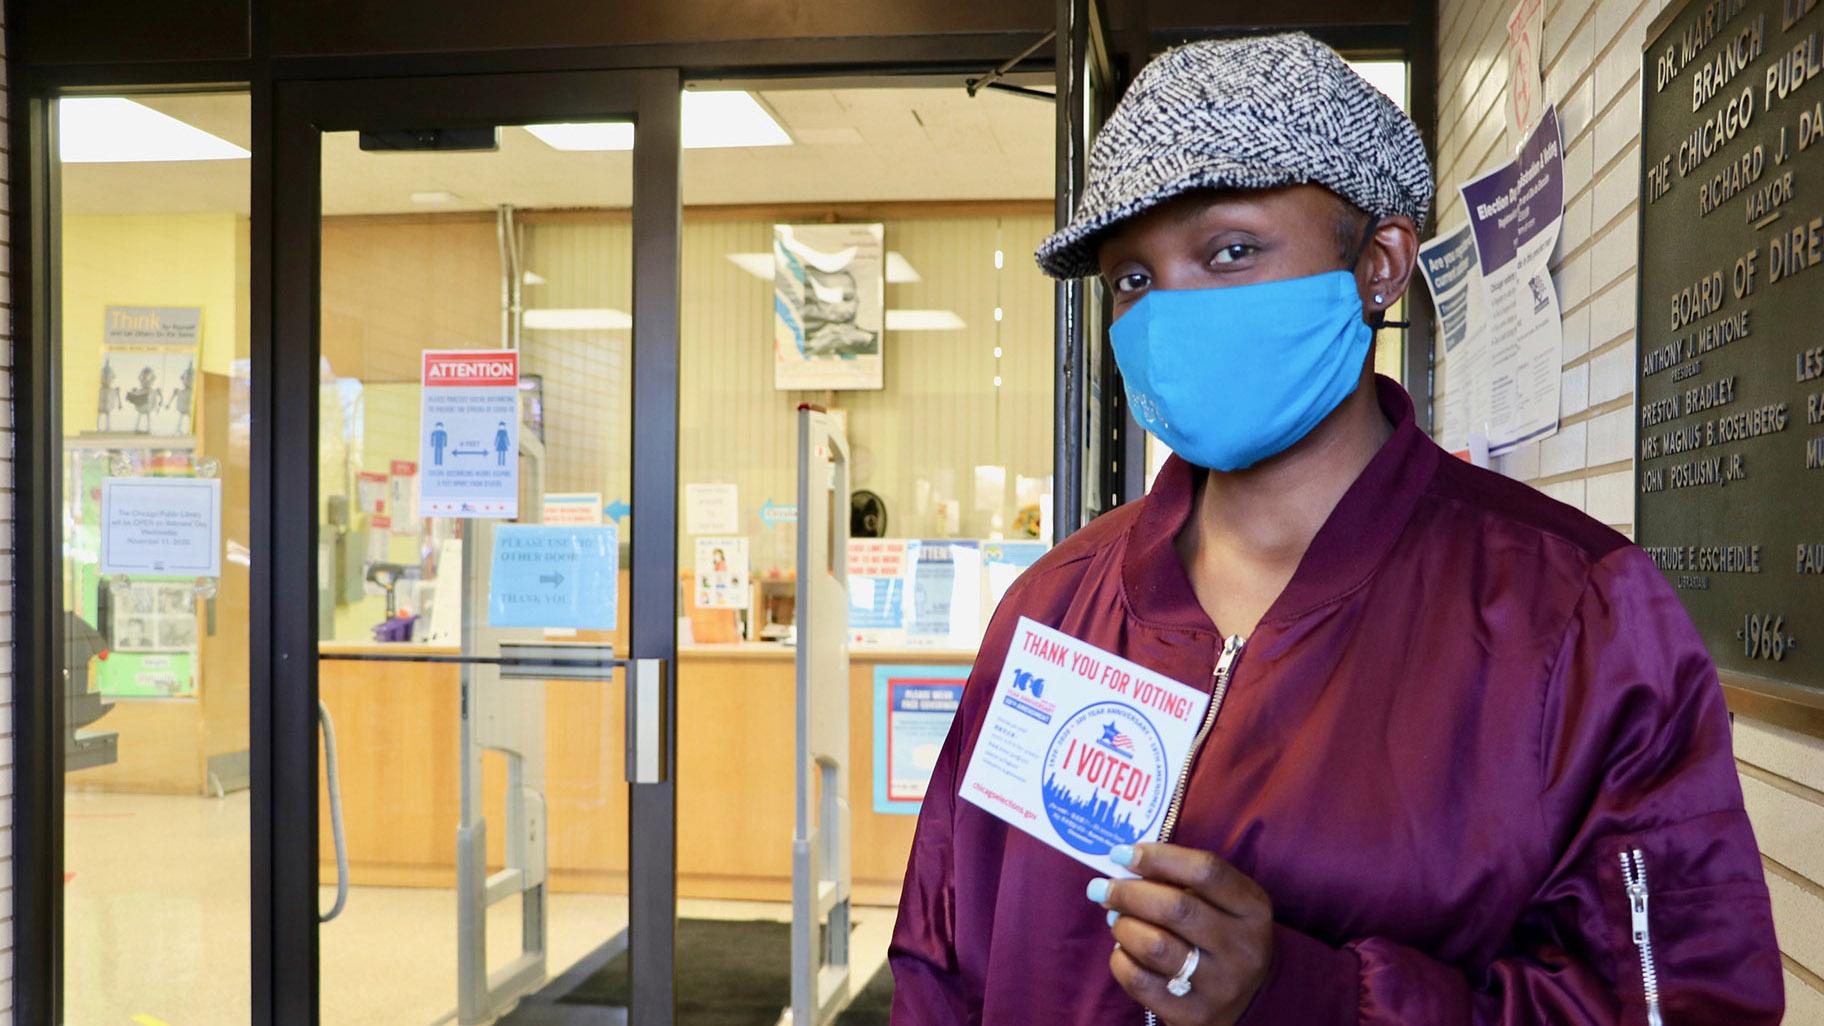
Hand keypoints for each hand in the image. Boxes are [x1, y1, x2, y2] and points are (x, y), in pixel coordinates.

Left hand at [1087, 843, 1274, 1025]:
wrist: (1250, 999)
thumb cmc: (1223, 934)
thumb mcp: (1224, 901)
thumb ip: (1184, 879)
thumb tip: (1125, 863)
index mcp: (1253, 908)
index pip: (1205, 871)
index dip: (1159, 857)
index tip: (1124, 853)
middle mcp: (1242, 948)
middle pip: (1175, 908)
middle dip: (1128, 892)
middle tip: (1103, 888)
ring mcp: (1220, 985)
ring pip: (1154, 945)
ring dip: (1123, 926)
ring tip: (1116, 919)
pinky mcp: (1194, 1014)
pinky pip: (1140, 981)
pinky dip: (1121, 959)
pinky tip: (1123, 950)